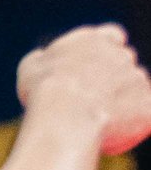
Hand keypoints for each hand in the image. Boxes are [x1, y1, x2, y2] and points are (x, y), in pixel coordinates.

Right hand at [18, 23, 150, 154]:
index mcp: (94, 41)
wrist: (66, 116)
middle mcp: (121, 55)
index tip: (96, 64)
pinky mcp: (148, 104)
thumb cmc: (44, 91)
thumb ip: (41, 58)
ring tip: (98, 123)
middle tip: (93, 100)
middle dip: (113, 78)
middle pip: (124, 63)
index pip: (111, 36)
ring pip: (136, 89)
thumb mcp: (30, 67)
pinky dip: (135, 121)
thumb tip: (42, 56)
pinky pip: (146, 113)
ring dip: (124, 101)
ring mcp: (138, 78)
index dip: (106, 49)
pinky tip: (117, 134)